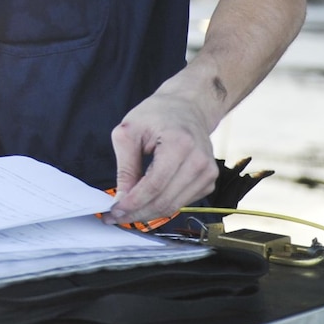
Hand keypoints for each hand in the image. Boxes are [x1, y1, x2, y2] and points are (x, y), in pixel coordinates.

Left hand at [108, 90, 218, 223]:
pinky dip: (162, 205)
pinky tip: (146, 202)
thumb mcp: (129, 132)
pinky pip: (182, 202)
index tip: (114, 212)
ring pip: (174, 206)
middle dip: (137, 213)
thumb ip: (125, 168)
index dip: (132, 204)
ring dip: (148, 213)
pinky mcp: (208, 180)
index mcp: (180, 144)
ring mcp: (208, 172)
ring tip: (127, 212)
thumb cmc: (156, 114)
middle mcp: (199, 161)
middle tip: (116, 217)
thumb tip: (121, 199)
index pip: (154, 186)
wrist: (187, 106)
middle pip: (165, 200)